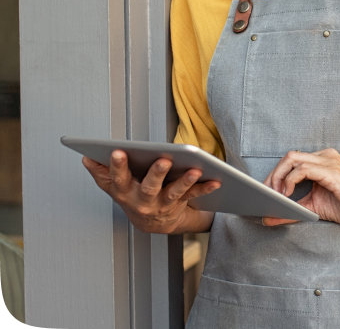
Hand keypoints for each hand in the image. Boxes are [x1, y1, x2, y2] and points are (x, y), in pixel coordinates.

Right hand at [82, 150, 219, 233]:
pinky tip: (216, 180)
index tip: (118, 151)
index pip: (118, 179)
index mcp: (125, 192)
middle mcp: (143, 201)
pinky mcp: (180, 205)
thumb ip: (102, 173)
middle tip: (163, 160)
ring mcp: (162, 205)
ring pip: (174, 193)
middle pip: (149, 187)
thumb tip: (86, 157)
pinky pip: (193, 196)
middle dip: (156, 173)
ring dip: (185, 182)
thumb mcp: (115, 187)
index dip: (117, 166)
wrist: (153, 224)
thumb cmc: (133, 196)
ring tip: (196, 170)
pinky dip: (205, 188)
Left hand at [262, 149, 339, 227]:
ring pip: (292, 159)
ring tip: (276, 196)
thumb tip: (267, 218)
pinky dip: (290, 181)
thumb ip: (292, 211)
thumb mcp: (314, 209)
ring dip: (278, 178)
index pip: (291, 160)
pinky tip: (288, 195)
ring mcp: (329, 162)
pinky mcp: (332, 172)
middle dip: (272, 176)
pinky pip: (303, 170)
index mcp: (322, 161)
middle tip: (266, 195)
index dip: (274, 175)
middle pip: (288, 156)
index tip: (264, 193)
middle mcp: (325, 157)